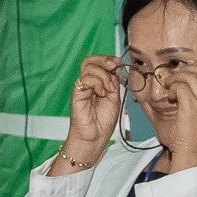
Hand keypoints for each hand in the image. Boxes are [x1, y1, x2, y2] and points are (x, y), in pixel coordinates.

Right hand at [59, 55, 123, 169]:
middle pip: (90, 60)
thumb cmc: (103, 121)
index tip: (119, 64)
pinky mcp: (77, 93)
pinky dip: (97, 83)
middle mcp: (88, 83)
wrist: (95, 136)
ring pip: (88, 67)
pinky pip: (85, 79)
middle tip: (113, 67)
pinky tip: (101, 93)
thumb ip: (114, 81)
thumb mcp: (115, 96)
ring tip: (109, 89)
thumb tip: (116, 67)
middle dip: (104, 60)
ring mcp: (82, 88)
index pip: (99, 62)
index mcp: (97, 82)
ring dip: (103, 75)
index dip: (109, 59)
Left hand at [161, 64, 196, 171]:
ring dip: (176, 77)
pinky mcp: (192, 107)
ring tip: (169, 84)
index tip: (188, 69)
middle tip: (175, 74)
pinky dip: (173, 87)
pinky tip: (170, 96)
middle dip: (187, 69)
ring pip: (191, 76)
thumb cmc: (195, 136)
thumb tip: (191, 76)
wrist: (192, 153)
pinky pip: (181, 86)